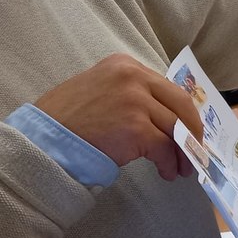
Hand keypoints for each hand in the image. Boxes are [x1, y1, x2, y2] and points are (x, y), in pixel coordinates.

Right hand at [34, 53, 203, 181]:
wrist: (43, 140)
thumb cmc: (66, 119)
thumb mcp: (100, 89)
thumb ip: (130, 93)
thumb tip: (164, 116)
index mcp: (124, 64)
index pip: (167, 87)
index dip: (183, 112)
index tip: (188, 130)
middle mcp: (133, 77)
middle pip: (181, 104)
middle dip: (192, 130)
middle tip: (195, 150)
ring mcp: (135, 100)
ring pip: (175, 128)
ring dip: (183, 152)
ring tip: (181, 169)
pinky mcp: (135, 127)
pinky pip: (164, 147)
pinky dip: (169, 163)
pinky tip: (166, 172)